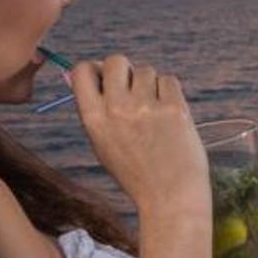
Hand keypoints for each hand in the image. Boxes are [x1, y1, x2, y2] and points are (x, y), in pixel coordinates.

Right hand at [68, 54, 206, 220]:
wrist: (170, 197)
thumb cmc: (136, 172)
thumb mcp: (103, 144)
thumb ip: (96, 109)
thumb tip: (89, 71)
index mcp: (93, 119)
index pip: (83, 70)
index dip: (95, 69)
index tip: (106, 79)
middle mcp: (116, 109)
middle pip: (116, 60)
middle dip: (125, 70)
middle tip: (135, 90)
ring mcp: (146, 107)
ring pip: (146, 70)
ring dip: (151, 85)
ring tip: (155, 114)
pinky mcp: (174, 108)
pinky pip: (169, 80)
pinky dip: (170, 93)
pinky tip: (170, 116)